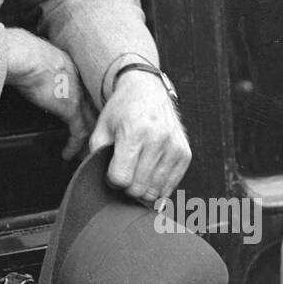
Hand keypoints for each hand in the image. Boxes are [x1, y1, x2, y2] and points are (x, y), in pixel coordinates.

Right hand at [5, 29, 93, 161]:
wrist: (25, 56)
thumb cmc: (23, 53)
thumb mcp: (35, 59)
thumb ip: (39, 69)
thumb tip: (28, 75)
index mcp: (71, 66)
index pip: (83, 89)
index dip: (83, 104)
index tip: (80, 115)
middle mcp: (79, 80)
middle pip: (91, 105)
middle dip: (91, 122)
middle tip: (89, 138)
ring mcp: (78, 95)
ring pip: (90, 120)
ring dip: (86, 136)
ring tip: (80, 151)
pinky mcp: (71, 109)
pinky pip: (79, 132)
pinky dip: (74, 145)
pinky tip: (67, 154)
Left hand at [88, 70, 190, 201]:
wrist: (148, 92)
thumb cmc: (123, 111)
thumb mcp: (102, 127)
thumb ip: (97, 155)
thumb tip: (101, 182)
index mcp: (134, 132)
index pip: (121, 178)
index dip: (112, 180)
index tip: (112, 172)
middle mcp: (158, 139)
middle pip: (138, 188)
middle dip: (127, 188)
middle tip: (124, 174)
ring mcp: (174, 148)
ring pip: (155, 191)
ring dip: (143, 189)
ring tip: (136, 174)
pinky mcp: (185, 154)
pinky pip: (170, 187)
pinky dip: (158, 187)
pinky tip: (150, 174)